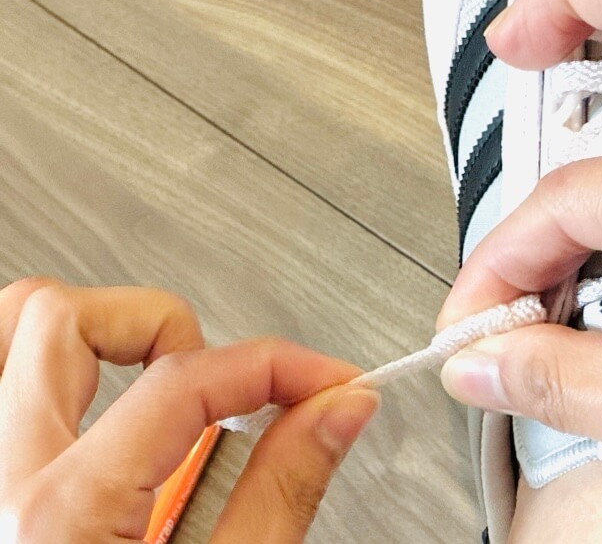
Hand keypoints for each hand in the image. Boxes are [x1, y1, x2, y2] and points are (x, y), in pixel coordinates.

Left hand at [0, 279, 378, 541]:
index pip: (184, 381)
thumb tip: (336, 410)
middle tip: (221, 374)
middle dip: (164, 323)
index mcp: (63, 514)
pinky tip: (95, 403)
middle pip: (65, 318)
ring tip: (153, 369)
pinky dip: (45, 367)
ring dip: (92, 330)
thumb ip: (280, 495)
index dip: (277, 364)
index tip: (324, 380)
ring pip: (13, 331)